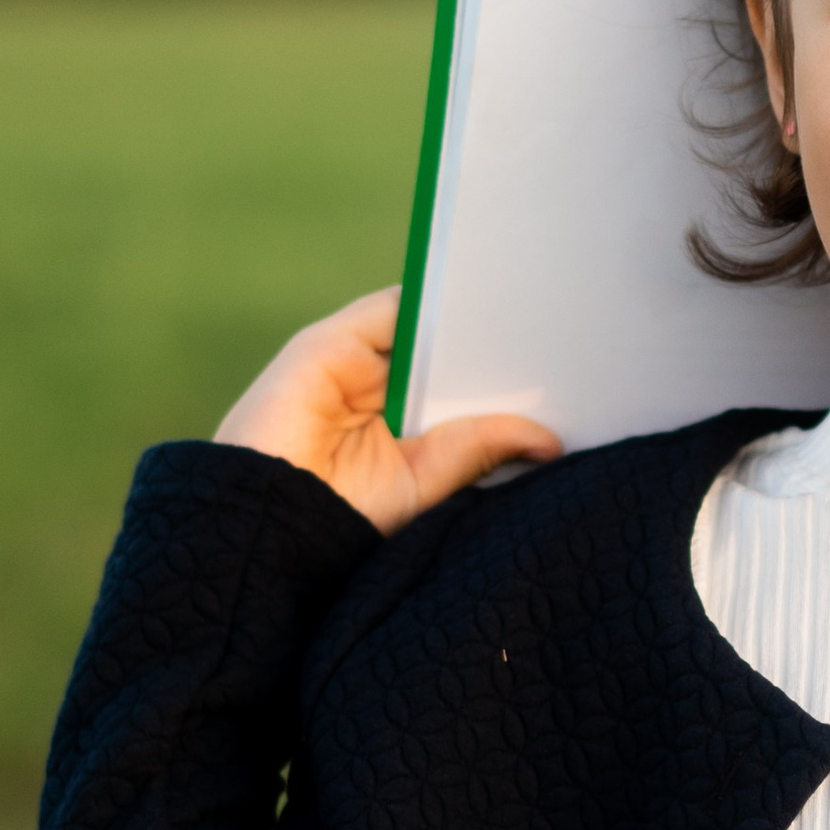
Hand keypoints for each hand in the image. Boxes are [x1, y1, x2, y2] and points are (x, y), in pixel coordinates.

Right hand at [214, 290, 559, 535]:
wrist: (263, 531)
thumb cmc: (336, 524)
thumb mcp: (426, 485)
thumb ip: (479, 449)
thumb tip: (550, 440)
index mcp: (405, 425)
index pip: (466, 383)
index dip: (509, 371)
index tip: (567, 366)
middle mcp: (380, 389)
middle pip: (450, 349)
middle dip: (500, 339)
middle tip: (567, 328)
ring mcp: (353, 363)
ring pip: (425, 324)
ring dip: (473, 313)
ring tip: (538, 305)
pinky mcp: (328, 343)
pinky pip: (391, 307)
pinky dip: (434, 297)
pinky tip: (482, 297)